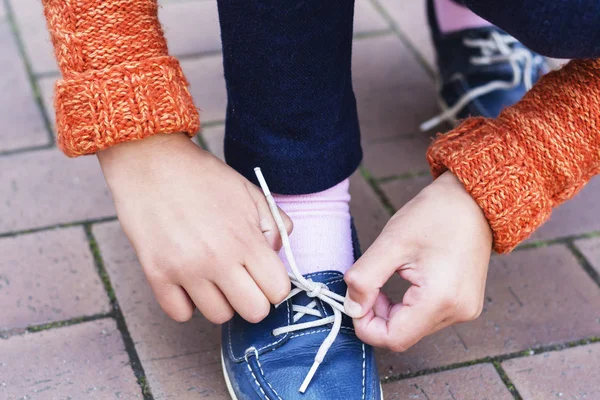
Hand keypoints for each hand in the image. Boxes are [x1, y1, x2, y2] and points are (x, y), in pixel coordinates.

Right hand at [97, 133, 291, 323]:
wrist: (151, 161)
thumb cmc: (202, 176)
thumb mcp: (249, 192)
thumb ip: (274, 223)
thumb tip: (277, 253)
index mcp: (245, 238)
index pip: (278, 290)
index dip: (275, 285)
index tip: (264, 275)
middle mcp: (217, 260)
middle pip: (254, 313)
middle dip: (253, 299)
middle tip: (241, 280)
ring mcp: (185, 270)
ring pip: (218, 317)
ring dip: (220, 301)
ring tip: (213, 277)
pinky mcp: (156, 274)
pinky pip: (180, 314)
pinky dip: (186, 303)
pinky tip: (188, 281)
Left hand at [344, 171, 491, 351]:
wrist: (473, 199)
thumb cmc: (434, 215)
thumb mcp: (390, 243)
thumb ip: (364, 279)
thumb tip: (351, 308)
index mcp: (440, 299)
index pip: (393, 339)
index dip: (366, 325)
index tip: (356, 300)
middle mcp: (458, 312)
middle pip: (403, 335)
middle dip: (378, 315)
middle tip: (371, 283)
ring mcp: (465, 310)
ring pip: (414, 328)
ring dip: (393, 311)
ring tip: (392, 275)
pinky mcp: (465, 304)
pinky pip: (428, 318)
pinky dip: (409, 306)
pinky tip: (407, 280)